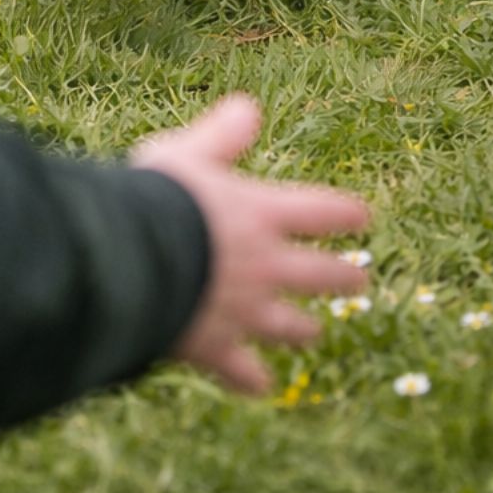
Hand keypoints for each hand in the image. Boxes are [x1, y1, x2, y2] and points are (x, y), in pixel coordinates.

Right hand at [130, 95, 369, 394]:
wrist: (129, 261)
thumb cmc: (154, 198)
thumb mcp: (186, 153)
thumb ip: (219, 135)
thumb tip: (249, 106)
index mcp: (262, 214)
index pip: (320, 210)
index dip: (344, 212)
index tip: (363, 216)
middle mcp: (265, 265)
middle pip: (320, 274)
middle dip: (342, 276)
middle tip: (359, 278)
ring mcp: (244, 311)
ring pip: (289, 326)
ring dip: (303, 329)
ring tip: (313, 332)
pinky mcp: (216, 347)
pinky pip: (241, 369)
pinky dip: (250, 378)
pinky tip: (260, 387)